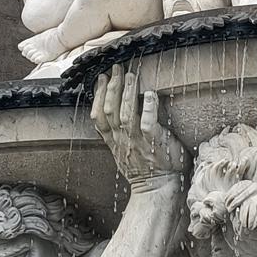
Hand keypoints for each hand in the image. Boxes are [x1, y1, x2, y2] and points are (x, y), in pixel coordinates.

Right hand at [91, 67, 185, 186]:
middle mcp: (122, 140)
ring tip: (130, 75)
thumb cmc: (146, 168)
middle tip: (116, 68)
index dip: (98, 95)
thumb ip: (118, 133)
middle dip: (112, 86)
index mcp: (113, 141)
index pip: (98, 115)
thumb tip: (114, 111)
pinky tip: (149, 94)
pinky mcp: (154, 143)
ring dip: (126, 92)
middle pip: (110, 110)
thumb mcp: (123, 152)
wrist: (159, 188)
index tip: (100, 77)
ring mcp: (137, 142)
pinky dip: (147, 107)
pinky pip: (147, 123)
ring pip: (125, 114)